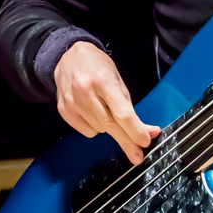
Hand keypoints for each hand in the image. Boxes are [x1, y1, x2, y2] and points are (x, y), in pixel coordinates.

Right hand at [53, 41, 159, 164]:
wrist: (69, 57)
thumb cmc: (98, 68)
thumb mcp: (118, 83)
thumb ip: (131, 109)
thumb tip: (149, 132)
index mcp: (103, 81)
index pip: (122, 113)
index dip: (134, 130)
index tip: (144, 142)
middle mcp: (85, 92)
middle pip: (110, 125)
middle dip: (126, 141)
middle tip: (138, 156)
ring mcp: (72, 102)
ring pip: (99, 130)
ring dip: (108, 126)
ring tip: (103, 108)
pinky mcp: (63, 110)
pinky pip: (87, 131)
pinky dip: (94, 127)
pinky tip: (91, 112)